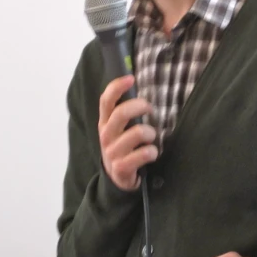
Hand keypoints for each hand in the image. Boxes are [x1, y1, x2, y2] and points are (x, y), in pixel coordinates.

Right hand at [98, 75, 157, 190]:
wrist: (117, 178)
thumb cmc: (123, 146)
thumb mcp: (118, 128)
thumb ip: (123, 111)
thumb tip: (134, 84)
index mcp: (104, 122)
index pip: (105, 101)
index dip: (116, 87)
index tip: (131, 78)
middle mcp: (106, 135)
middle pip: (121, 113)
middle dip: (140, 106)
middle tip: (149, 109)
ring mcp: (112, 152)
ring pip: (138, 133)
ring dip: (151, 133)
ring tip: (151, 138)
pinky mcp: (121, 167)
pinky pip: (144, 154)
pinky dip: (152, 152)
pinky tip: (151, 154)